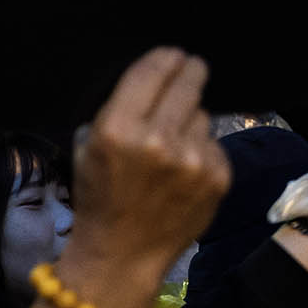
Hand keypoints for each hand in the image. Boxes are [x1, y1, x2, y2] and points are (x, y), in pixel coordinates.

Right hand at [62, 49, 229, 291]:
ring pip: (202, 113)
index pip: (152, 71)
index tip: (173, 54)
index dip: (166, 57)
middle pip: (188, 83)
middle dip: (189, 72)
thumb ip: (119, 111)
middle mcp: (158, 139)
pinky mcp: (218, 177)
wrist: (123, 253)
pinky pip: (213, 143)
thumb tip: (156, 79)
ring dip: (190, 119)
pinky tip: (185, 168)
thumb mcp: (89, 148)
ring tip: (173, 142)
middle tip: (192, 68)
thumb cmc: (100, 198)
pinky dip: (201, 148)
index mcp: (118, 129)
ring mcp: (193, 159)